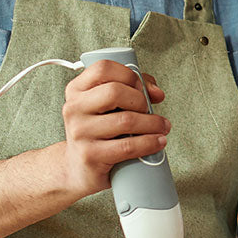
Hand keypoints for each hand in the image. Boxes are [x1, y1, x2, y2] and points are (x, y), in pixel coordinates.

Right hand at [61, 59, 168, 196]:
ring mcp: (80, 132)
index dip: (129, 75)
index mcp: (77, 90)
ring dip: (153, 123)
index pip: (103, 69)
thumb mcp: (107, 107)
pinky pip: (127, 146)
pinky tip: (158, 142)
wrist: (77, 168)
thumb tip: (156, 92)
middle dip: (141, 100)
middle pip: (115, 92)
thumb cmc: (98, 132)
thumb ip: (131, 90)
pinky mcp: (90, 155)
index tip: (142, 87)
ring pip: (126, 120)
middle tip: (150, 110)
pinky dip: (149, 143)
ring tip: (162, 127)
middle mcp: (74, 108)